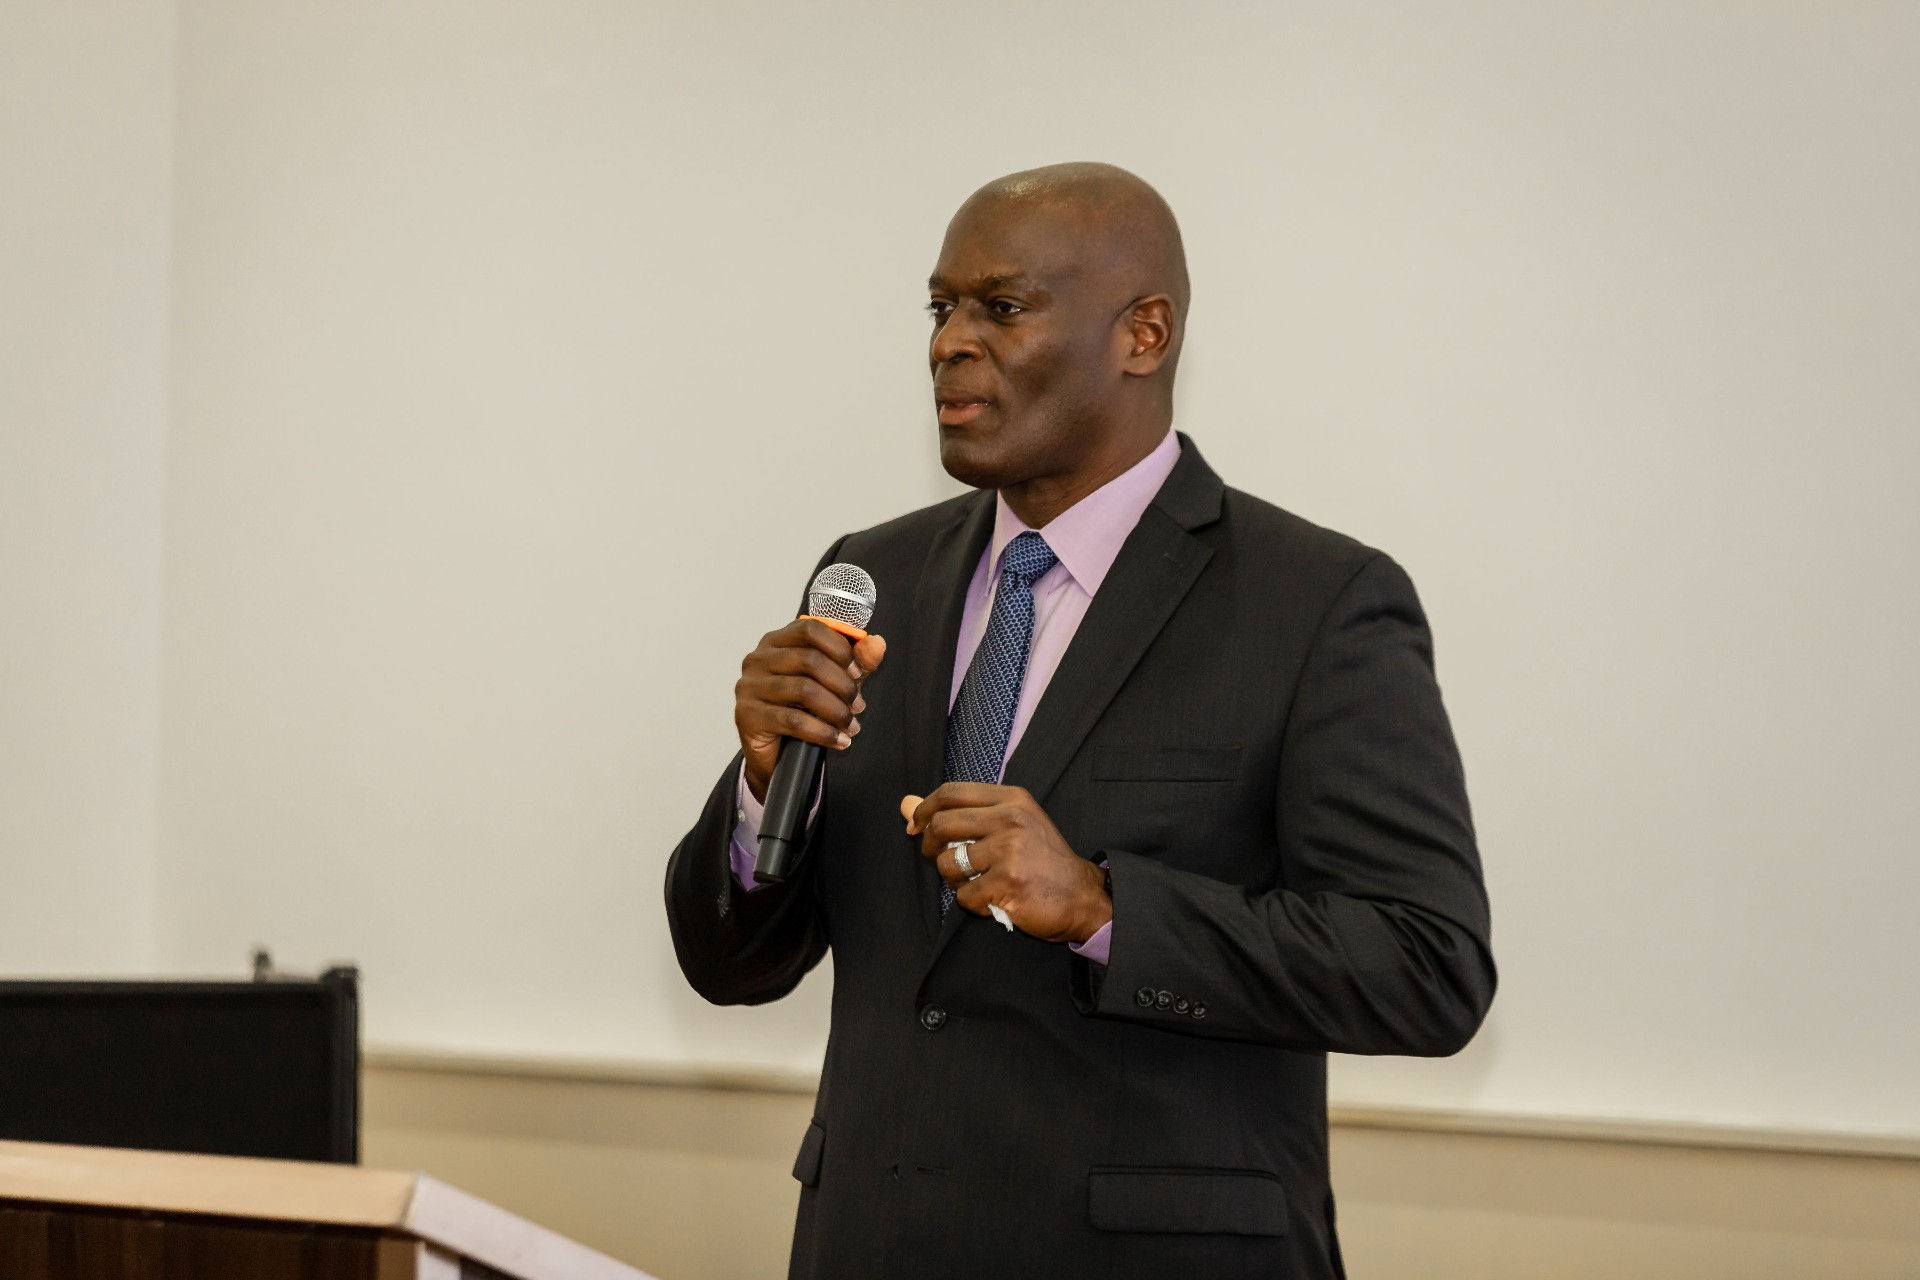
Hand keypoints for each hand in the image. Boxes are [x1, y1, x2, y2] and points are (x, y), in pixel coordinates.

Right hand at [736, 620, 885, 800]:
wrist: (774, 752)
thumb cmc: (802, 709)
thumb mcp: (834, 682)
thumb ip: (856, 662)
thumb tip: (877, 644)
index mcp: (776, 641)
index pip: (811, 629)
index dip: (840, 648)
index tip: (857, 671)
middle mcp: (757, 659)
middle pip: (810, 660)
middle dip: (842, 685)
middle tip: (857, 705)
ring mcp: (748, 686)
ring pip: (804, 690)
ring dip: (836, 711)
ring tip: (851, 725)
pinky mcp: (747, 715)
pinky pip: (794, 721)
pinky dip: (823, 732)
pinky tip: (839, 740)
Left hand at [901, 783, 1111, 943]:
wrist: (1081, 895)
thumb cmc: (1042, 859)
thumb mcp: (1009, 824)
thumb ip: (960, 812)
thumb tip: (905, 804)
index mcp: (1012, 799)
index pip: (951, 792)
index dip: (925, 809)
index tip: (915, 826)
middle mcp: (1011, 819)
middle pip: (942, 824)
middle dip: (929, 845)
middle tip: (937, 857)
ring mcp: (1010, 851)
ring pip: (948, 863)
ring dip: (952, 878)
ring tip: (971, 881)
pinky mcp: (1008, 883)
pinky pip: (964, 896)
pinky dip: (971, 903)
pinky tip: (990, 899)